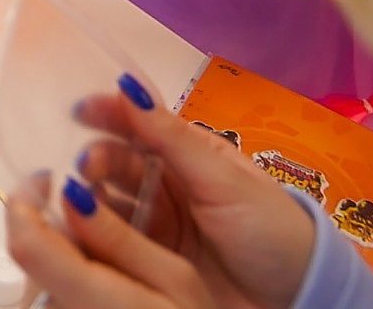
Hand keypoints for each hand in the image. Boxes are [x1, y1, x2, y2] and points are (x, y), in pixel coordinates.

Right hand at [6, 77, 314, 308]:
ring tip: (74, 198)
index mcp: (188, 155)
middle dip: (95, 157)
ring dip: (87, 194)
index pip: (139, 124)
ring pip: (108, 199)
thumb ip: (174, 138)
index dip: (108, 112)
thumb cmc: (271, 230)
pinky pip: (109, 239)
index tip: (79, 111)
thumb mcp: (225, 181)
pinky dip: (88, 230)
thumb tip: (129, 86)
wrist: (298, 299)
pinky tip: (75, 226)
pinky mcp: (146, 260)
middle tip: (84, 167)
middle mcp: (165, 184)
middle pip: (117, 162)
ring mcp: (154, 223)